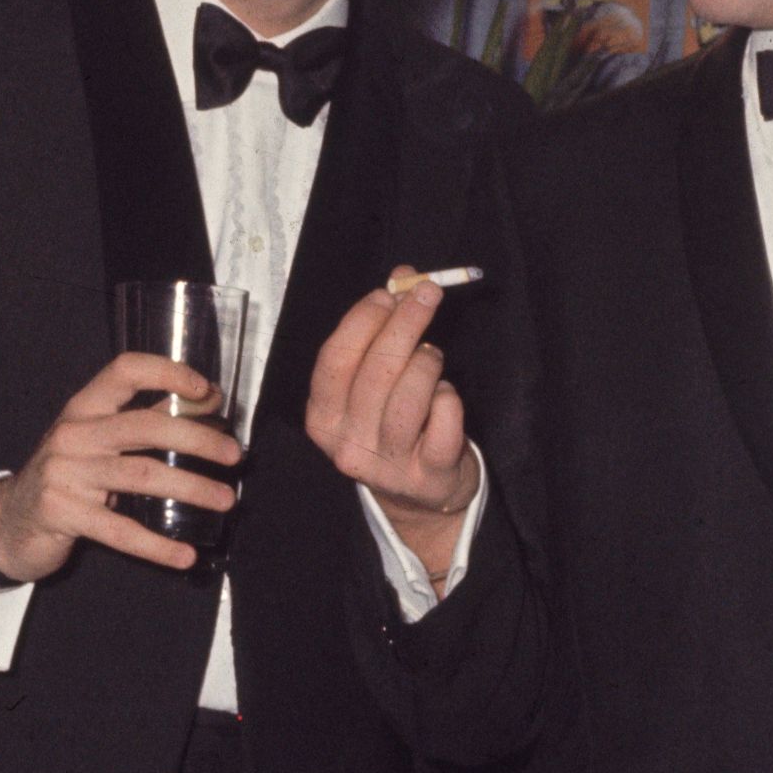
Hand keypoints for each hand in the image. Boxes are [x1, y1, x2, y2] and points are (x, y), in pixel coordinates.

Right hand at [0, 352, 242, 581]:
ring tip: (225, 501)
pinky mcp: (63, 514)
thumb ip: (144, 419)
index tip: (207, 392)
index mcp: (84, 408)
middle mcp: (74, 434)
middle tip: (234, 456)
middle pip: (146, 426)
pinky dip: (157, 545)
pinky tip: (184, 555)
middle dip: (198, 439)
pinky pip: (120, 531)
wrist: (7, 522)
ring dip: (192, 488)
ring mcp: (66, 474)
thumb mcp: (96, 440)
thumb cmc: (67, 476)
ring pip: (143, 475)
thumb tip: (207, 401)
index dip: (168, 373)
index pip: (125, 371)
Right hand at [306, 283, 476, 584]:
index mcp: (323, 418)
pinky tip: (445, 395)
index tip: (388, 294)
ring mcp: (388, 464)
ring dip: (426, 362)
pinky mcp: (428, 474)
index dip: (363, 320)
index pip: (335, 360)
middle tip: (428, 295)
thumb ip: (380, 331)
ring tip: (432, 356)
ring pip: (409, 396)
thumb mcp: (374, 383)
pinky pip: (444, 420)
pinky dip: (449, 397)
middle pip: (374, 373)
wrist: (420, 495)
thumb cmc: (394, 424)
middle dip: (404, 324)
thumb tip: (402, 277)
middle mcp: (348, 445)